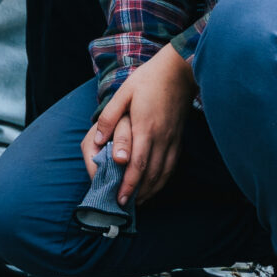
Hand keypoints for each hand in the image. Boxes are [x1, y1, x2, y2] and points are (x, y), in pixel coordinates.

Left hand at [81, 43, 194, 207]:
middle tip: (125, 205)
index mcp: (145, 127)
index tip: (120, 199)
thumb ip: (109, 117)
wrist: (179, 70)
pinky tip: (154, 185)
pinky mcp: (179, 139)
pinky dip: (163, 180)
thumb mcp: (124, 92)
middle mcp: (161, 137)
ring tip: (138, 201)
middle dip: (138, 193)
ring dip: (150, 190)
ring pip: (163, 173)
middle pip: (150, 174)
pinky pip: (172, 166)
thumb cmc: (149, 79)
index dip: (129, 184)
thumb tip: (97, 139)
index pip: (137, 164)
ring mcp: (172, 139)